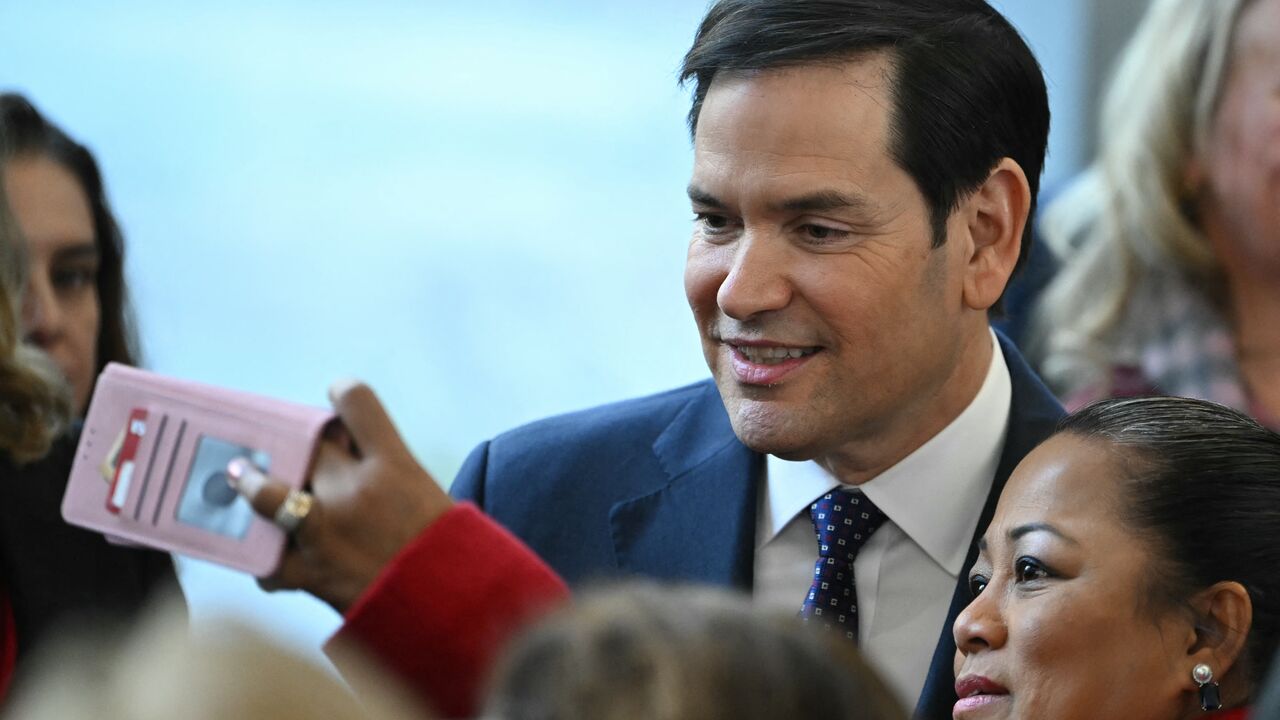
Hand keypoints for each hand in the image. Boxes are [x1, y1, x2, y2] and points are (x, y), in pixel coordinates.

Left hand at [230, 379, 452, 611]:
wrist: (450, 603)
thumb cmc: (440, 545)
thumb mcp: (422, 490)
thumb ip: (382, 466)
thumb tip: (339, 446)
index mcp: (393, 464)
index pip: (356, 400)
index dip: (341, 392)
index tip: (335, 395)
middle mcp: (356, 488)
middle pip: (309, 443)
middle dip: (302, 443)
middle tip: (294, 446)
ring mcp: (328, 529)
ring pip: (270, 491)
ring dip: (253, 484)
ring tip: (239, 476)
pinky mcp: (311, 571)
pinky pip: (268, 557)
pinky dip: (264, 556)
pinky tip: (265, 553)